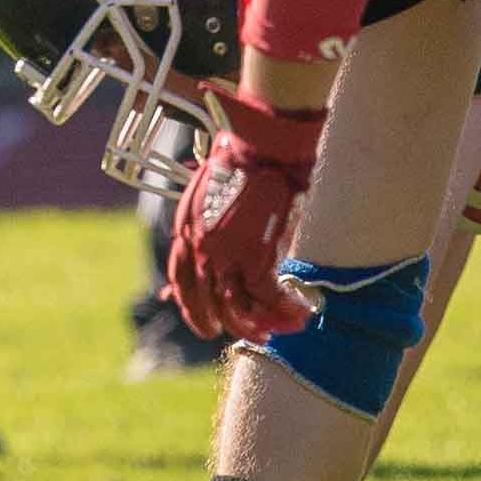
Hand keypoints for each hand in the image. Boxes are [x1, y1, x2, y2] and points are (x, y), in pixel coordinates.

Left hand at [164, 91, 324, 342]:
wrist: (261, 146)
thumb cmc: (244, 160)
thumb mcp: (211, 190)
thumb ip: (214, 219)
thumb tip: (231, 233)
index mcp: (185, 232)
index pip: (181, 283)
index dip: (193, 309)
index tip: (206, 323)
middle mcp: (198, 250)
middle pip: (206, 304)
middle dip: (227, 325)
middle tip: (251, 334)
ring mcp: (223, 256)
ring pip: (237, 309)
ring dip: (259, 326)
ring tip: (279, 332)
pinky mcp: (252, 256)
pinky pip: (266, 296)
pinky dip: (284, 309)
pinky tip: (299, 314)